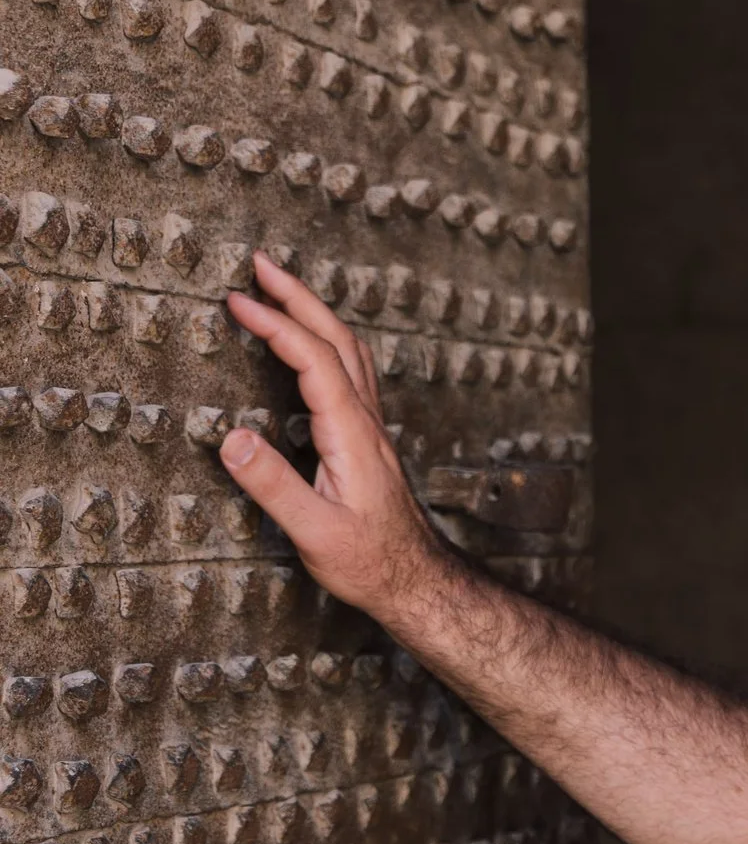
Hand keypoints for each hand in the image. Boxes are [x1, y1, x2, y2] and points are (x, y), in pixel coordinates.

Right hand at [219, 251, 453, 622]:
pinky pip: (352, 373)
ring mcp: (372, 428)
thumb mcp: (316, 534)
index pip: (314, 360)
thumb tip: (233, 439)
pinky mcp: (369, 440)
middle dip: (299, 296)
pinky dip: (326, 342)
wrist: (417, 581)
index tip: (236, 299)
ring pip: (350, 352)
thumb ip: (275, 488)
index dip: (276, 325)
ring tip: (280, 288)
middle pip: (338, 340)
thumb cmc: (371, 563)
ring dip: (315, 313)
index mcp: (352, 435)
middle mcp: (367, 422)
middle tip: (260, 262)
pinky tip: (312, 344)